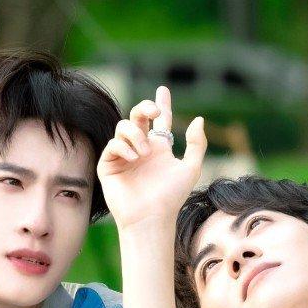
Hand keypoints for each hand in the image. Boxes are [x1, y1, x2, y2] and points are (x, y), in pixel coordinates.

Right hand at [97, 86, 206, 229]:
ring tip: (145, 152)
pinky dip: (123, 146)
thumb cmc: (172, 197)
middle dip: (144, 108)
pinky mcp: (108, 165)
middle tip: (154, 112)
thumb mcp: (190, 168)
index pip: (159, 121)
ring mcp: (123, 156)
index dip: (161, 104)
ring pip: (123, 127)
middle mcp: (140, 148)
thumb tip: (198, 119)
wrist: (151, 217)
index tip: (163, 90)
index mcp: (159, 147)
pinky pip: (112, 144)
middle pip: (138, 116)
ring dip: (136, 134)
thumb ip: (196, 144)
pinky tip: (134, 157)